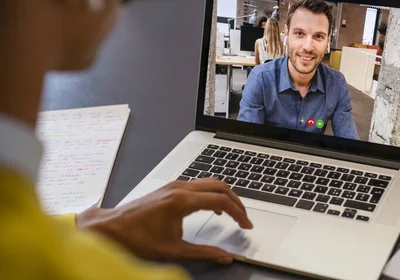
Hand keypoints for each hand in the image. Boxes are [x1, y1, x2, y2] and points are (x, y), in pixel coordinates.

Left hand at [77, 179, 252, 263]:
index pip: (221, 200)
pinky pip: (199, 185)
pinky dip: (213, 194)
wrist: (111, 228)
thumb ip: (203, 253)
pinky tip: (214, 208)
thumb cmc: (137, 238)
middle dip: (236, 201)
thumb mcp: (173, 250)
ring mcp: (175, 186)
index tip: (246, 225)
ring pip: (210, 182)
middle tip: (244, 218)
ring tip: (234, 213)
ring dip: (225, 195)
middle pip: (220, 186)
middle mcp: (180, 188)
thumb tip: (224, 257)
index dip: (238, 213)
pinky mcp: (171, 188)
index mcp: (181, 201)